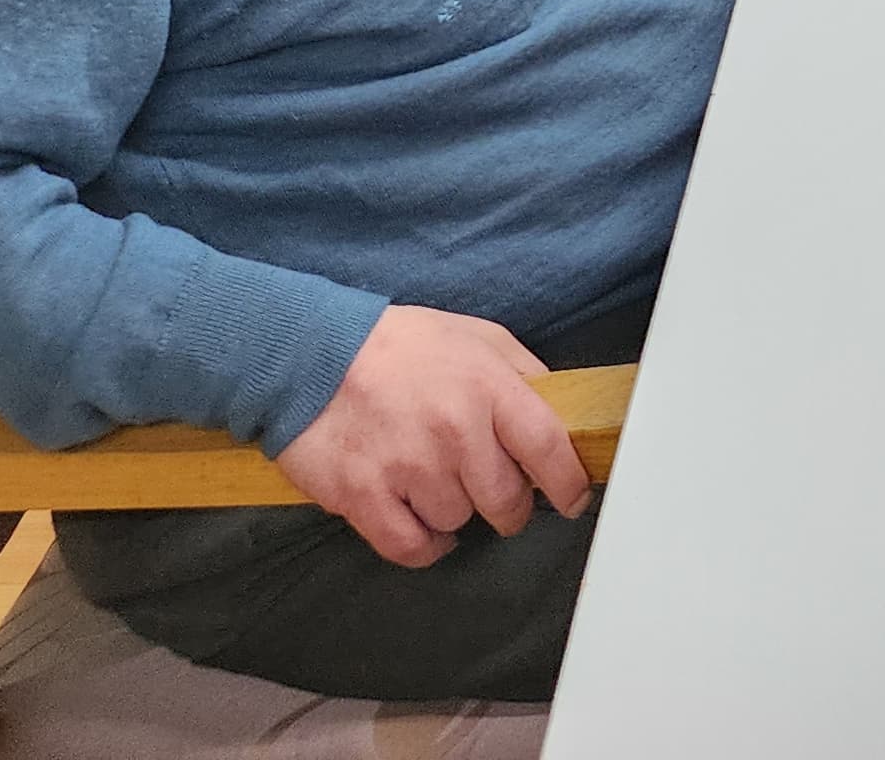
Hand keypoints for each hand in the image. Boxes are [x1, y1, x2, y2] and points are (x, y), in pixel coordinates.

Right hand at [274, 306, 588, 567]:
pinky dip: (424, 546)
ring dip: (456, 513)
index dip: (569, 483)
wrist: (311, 353)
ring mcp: (407, 467)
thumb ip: (523, 372)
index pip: (548, 448)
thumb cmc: (399, 345)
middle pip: (506, 501)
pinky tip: (422, 524)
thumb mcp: (476, 337)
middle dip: (510, 506)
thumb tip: (557, 410)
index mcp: (488, 387)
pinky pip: (412, 547)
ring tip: (437, 483)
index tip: (573, 498)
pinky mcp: (363, 496)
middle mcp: (453, 430)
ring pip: (459, 523)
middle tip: (495, 492)